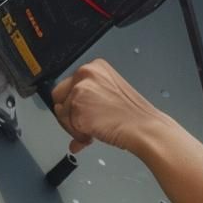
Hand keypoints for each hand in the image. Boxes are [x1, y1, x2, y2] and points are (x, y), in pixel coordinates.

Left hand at [50, 59, 173, 155]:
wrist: (143, 127)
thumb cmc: (133, 114)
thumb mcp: (109, 95)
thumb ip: (87, 101)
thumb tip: (73, 117)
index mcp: (95, 67)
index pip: (68, 84)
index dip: (74, 103)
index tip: (83, 112)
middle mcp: (85, 74)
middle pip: (58, 96)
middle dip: (69, 114)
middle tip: (86, 124)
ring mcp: (80, 91)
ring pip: (61, 113)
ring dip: (74, 127)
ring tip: (94, 130)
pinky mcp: (76, 108)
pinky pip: (67, 127)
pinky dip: (78, 135)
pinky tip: (94, 134)